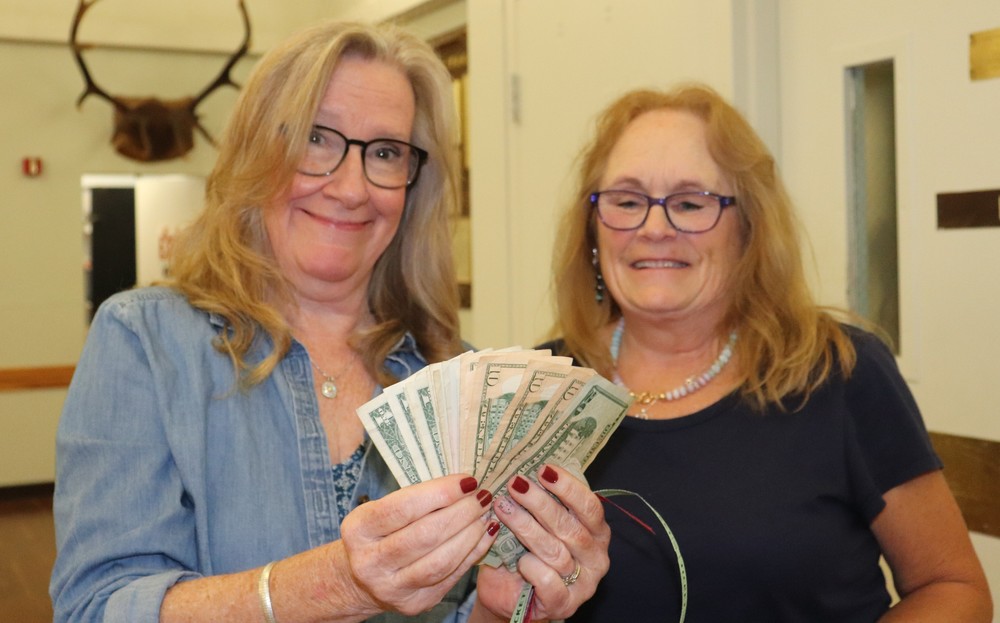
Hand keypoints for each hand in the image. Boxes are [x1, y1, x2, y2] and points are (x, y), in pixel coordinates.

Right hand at [339, 474, 499, 615]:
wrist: (361, 580)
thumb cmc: (379, 533)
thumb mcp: (382, 510)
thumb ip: (416, 499)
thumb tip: (465, 485)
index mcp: (358, 530)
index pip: (404, 507)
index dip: (441, 492)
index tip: (468, 481)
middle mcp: (370, 562)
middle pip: (426, 534)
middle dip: (462, 512)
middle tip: (483, 496)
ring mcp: (391, 587)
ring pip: (442, 560)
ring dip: (471, 534)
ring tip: (485, 515)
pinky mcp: (414, 603)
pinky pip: (451, 576)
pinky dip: (473, 553)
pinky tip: (485, 535)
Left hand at [475, 464, 610, 619]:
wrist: (509, 593)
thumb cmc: (526, 550)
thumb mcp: (537, 521)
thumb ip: (541, 501)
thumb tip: (525, 469)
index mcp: (596, 533)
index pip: (590, 506)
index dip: (568, 487)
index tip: (543, 469)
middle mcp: (596, 558)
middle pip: (570, 526)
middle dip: (539, 502)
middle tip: (515, 484)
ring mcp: (583, 584)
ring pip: (555, 551)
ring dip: (525, 526)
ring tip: (503, 507)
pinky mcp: (564, 604)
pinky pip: (548, 580)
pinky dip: (531, 566)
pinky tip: (517, 558)